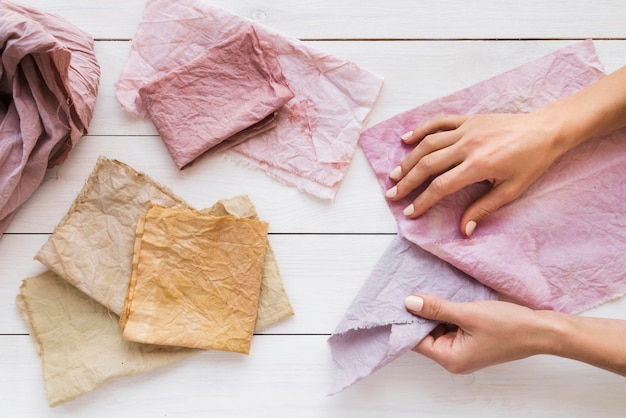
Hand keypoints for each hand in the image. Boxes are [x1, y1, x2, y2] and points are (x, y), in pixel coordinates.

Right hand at [386, 112, 566, 236]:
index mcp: (479, 165)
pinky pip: (439, 122)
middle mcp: (468, 145)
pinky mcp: (468, 119)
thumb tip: (464, 230)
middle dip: (407, 182)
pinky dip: (420, 129)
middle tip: (393, 195)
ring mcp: (466, 129)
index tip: (410, 212)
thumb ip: (484, 208)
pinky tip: (406, 139)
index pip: (441, 186)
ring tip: (394, 174)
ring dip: (408, 160)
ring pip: (428, 144)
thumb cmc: (532, 162)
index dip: (423, 201)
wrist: (547, 130)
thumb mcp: (512, 190)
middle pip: (427, 164)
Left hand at [405, 294, 544, 373]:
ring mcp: (463, 350)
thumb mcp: (468, 313)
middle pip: (425, 335)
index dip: (407, 321)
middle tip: (412, 290)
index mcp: (451, 359)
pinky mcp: (471, 341)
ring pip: (437, 329)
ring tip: (429, 291)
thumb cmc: (509, 325)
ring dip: (435, 312)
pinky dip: (447, 314)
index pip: (416, 341)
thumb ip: (436, 308)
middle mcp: (454, 359)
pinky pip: (451, 327)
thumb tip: (410, 303)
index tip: (398, 301)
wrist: (541, 330)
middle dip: (421, 315)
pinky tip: (445, 298)